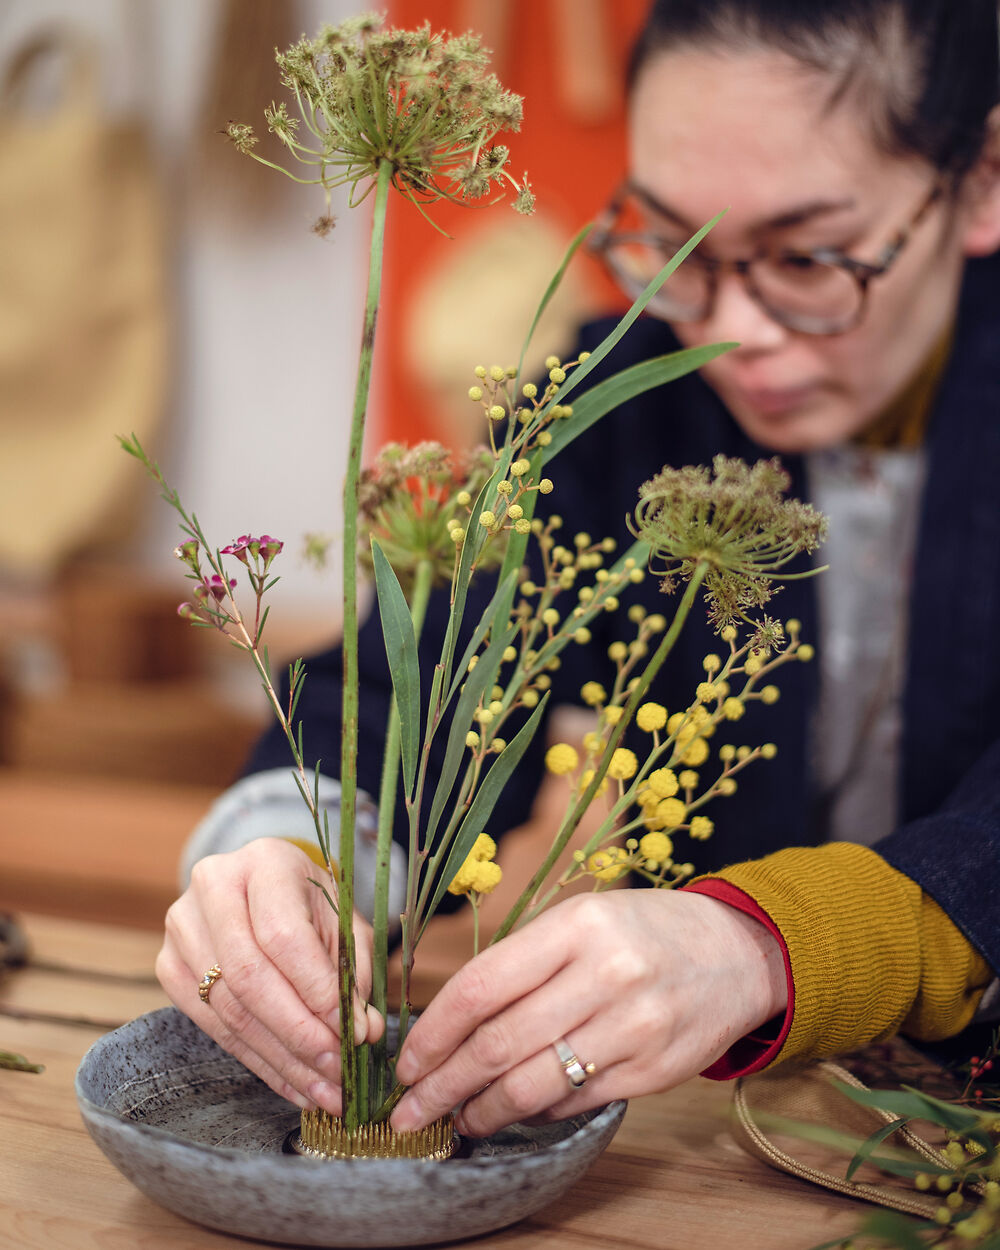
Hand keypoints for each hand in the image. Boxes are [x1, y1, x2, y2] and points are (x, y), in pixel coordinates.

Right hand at [156, 837, 382, 1112]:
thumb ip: (354, 971)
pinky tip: (292, 1083)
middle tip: (338, 1075)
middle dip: (299, 1035)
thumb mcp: (342, 921)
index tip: (354, 1034)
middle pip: (249, 978)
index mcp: (265, 862)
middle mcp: (213, 887)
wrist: (263, 887)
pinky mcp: (168, 966)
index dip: (317, 991)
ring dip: (281, 1060)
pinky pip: (213, 1027)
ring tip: (323, 1091)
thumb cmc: (309, 903)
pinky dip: (258, 1062)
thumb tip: (364, 1031)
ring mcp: (183, 928)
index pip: (284, 937)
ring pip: (229, 1010)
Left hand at [390, 889, 785, 1136]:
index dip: (434, 1032)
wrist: (736, 952)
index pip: (481, 986)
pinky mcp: (653, 1072)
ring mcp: (633, 1028)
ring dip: (482, 1110)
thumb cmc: (642, 931)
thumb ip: (522, 962)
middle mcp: (606, 975)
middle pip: (498, 1044)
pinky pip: (574, 1102)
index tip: (406, 1061)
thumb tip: (450, 1023)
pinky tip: (513, 1111)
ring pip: (533, 1085)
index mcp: (577, 926)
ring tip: (457, 1119)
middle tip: (408, 1111)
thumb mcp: (582, 920)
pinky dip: (534, 1112)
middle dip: (442, 1085)